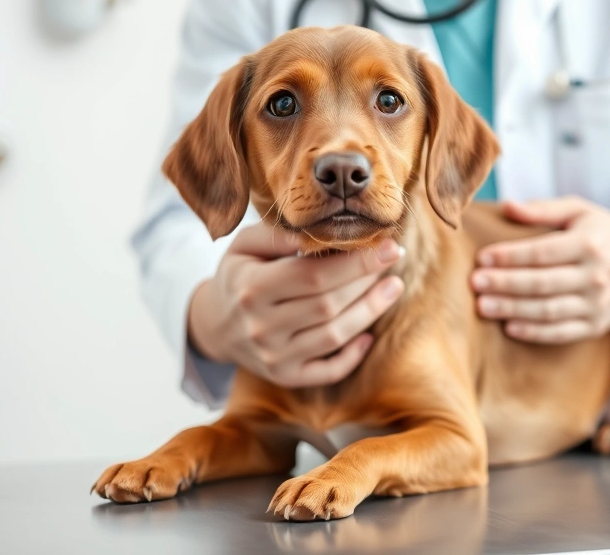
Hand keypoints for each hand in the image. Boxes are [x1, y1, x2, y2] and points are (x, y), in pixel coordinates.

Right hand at [188, 222, 404, 387]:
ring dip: (370, 311)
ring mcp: (273, 356)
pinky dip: (353, 356)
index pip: (313, 275)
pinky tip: (370, 335)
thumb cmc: (241, 275)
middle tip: (393, 259)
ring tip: (393, 287)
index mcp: (251, 288)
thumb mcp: (244, 246)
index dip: (355, 262)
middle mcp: (261, 327)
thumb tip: (315, 232)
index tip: (387, 246)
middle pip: (328, 304)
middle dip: (367, 280)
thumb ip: (277, 235)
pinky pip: (327, 371)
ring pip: (334, 336)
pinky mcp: (285, 377)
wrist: (216, 325)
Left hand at [471, 197, 609, 343]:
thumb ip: (543, 209)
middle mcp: (595, 275)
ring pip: (548, 310)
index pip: (542, 252)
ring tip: (484, 306)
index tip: (481, 258)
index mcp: (588, 243)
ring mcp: (597, 303)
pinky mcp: (597, 325)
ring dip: (513, 310)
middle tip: (475, 283)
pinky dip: (535, 332)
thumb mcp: (580, 211)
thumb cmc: (605, 233)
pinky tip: (510, 327)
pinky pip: (562, 332)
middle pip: (541, 283)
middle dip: (504, 284)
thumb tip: (507, 206)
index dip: (509, 256)